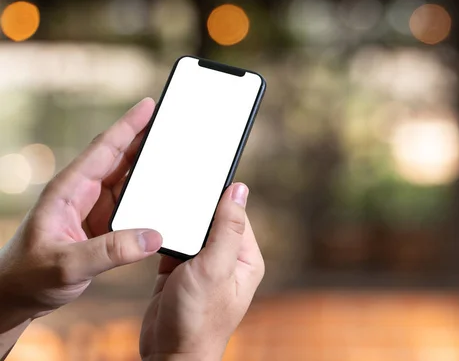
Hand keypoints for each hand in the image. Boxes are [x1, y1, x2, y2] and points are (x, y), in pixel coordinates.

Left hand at [0, 98, 162, 327]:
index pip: (103, 150)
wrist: (15, 297)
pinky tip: (165, 194)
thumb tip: (153, 237)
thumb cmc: (28, 276)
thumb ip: (110, 251)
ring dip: (150, 168)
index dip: (127, 126)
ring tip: (175, 154)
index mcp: (68, 190)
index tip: (148, 105)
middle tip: (172, 125)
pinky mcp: (102, 225)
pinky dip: (149, 196)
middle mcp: (82, 193)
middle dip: (145, 139)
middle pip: (119, 158)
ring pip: (127, 179)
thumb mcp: (68, 264)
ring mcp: (93, 209)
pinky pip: (130, 204)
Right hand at [140, 183, 264, 360]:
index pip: (236, 214)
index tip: (203, 174)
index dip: (220, 195)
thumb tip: (239, 189)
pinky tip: (154, 224)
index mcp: (245, 257)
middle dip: (196, 207)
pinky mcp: (179, 271)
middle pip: (212, 219)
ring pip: (192, 230)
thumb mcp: (216, 267)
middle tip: (178, 185)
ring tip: (164, 202)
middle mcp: (226, 259)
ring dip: (179, 220)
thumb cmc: (199, 318)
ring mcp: (202, 266)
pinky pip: (174, 244)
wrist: (170, 354)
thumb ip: (227, 228)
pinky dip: (165, 235)